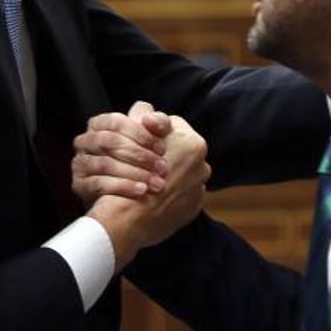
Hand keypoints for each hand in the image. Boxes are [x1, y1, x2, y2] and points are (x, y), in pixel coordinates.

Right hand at [72, 101, 170, 205]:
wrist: (129, 196)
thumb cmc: (142, 158)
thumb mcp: (153, 138)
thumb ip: (158, 123)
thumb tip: (149, 119)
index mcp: (99, 124)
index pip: (116, 122)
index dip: (140, 133)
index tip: (162, 148)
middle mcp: (85, 141)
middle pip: (109, 141)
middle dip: (139, 155)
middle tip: (162, 167)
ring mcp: (80, 163)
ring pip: (105, 164)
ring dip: (134, 173)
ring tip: (156, 182)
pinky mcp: (80, 184)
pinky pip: (99, 184)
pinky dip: (123, 186)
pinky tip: (141, 190)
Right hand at [87, 115, 210, 270]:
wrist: (129, 218)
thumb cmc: (129, 172)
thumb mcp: (132, 135)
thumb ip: (143, 117)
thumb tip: (147, 112)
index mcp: (193, 144)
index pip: (174, 125)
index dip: (155, 131)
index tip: (145, 140)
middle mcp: (202, 166)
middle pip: (181, 150)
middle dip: (166, 153)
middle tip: (146, 160)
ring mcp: (199, 189)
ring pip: (183, 173)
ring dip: (170, 174)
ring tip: (148, 179)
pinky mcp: (192, 210)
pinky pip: (182, 196)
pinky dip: (171, 194)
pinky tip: (153, 195)